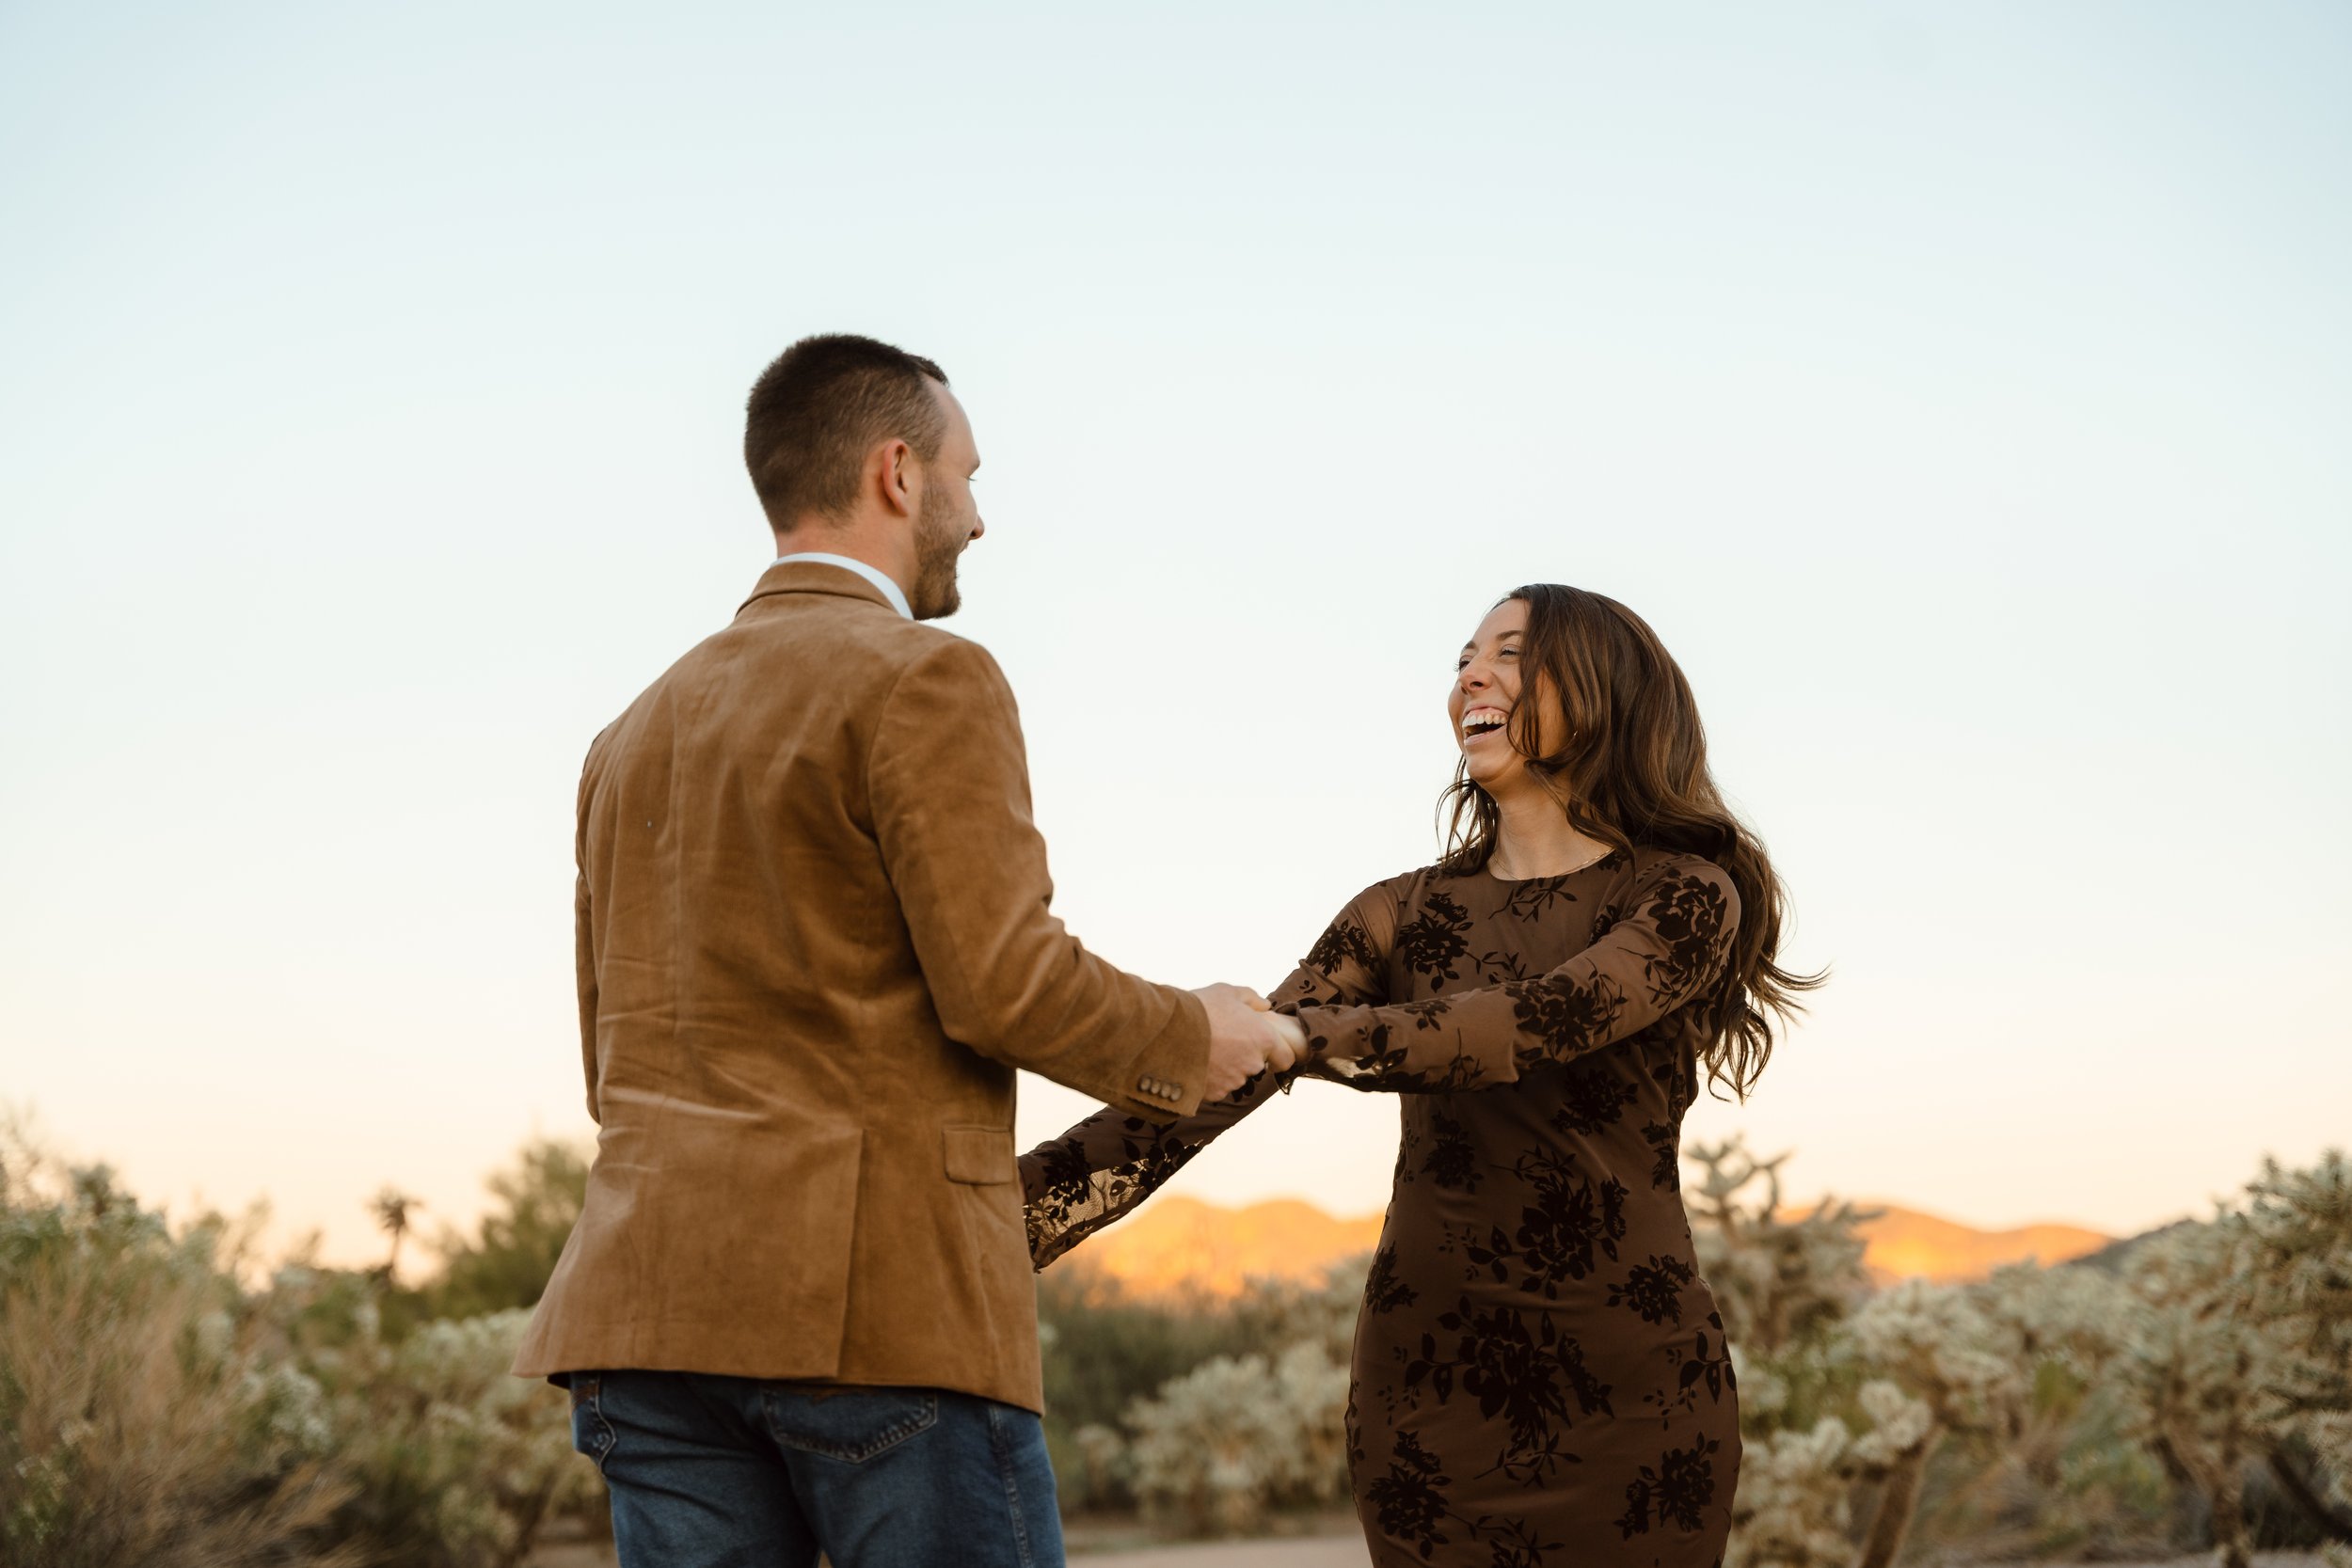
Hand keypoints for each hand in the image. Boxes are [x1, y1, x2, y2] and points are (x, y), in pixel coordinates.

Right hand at [1194, 983, 1301, 1098]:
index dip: (1277, 1055)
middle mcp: (1253, 1063)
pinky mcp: (1215, 1093)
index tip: (1266, 1050)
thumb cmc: (1201, 1008)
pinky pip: (1217, 1087)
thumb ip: (1252, 998)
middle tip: (1224, 1042)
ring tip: (1206, 1050)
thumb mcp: (1227, 992)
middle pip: (1256, 1066)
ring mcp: (1234, 1081)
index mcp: (1264, 1038)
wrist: (1167, 1031)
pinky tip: (1196, 1063)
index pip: (1286, 1059)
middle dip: (1244, 1057)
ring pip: (1236, 1077)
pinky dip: (1210, 1079)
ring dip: (1226, 1067)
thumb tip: (1265, 1006)